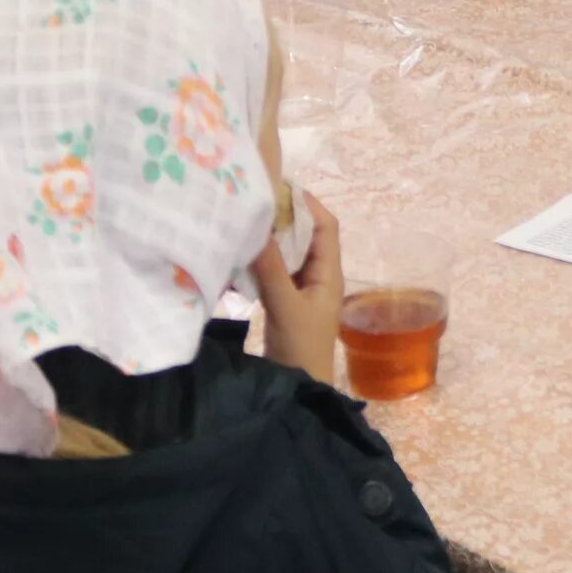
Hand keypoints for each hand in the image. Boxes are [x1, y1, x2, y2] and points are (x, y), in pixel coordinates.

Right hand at [249, 190, 345, 379]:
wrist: (299, 385)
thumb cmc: (301, 346)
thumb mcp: (286, 306)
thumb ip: (272, 269)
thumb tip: (258, 229)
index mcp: (329, 272)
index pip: (326, 226)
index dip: (307, 203)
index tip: (279, 187)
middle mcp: (319, 274)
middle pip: (307, 234)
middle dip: (285, 215)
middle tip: (254, 199)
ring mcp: (302, 287)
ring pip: (290, 251)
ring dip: (273, 236)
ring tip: (246, 218)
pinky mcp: (286, 299)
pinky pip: (277, 269)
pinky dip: (263, 257)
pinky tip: (242, 250)